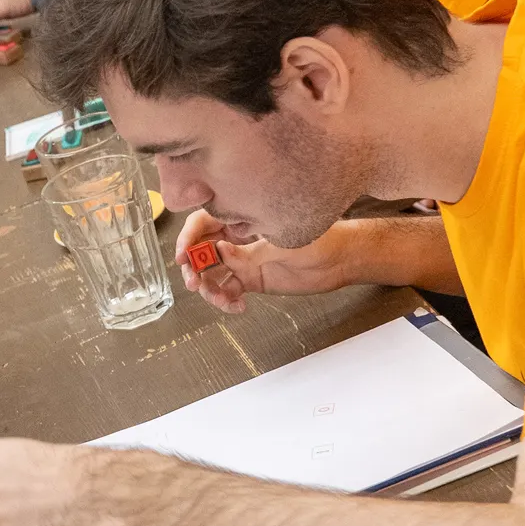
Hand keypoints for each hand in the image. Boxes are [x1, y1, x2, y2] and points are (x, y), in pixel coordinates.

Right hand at [174, 211, 359, 314]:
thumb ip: (249, 251)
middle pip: (202, 251)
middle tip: (195, 283)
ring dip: (210, 289)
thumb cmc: (320, 238)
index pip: (204, 223)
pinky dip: (227, 301)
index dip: (189, 238)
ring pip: (214, 275)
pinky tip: (237, 307)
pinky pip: (230, 291)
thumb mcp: (283, 241)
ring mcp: (245, 260)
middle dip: (194, 268)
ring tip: (221, 300)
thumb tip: (219, 252)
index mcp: (243, 218)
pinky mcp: (253, 280)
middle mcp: (238, 239)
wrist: (341, 260)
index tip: (183, 256)